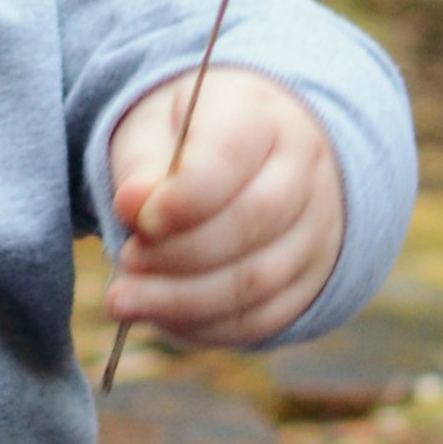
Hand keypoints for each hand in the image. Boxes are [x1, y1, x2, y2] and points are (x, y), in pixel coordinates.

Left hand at [106, 68, 344, 349]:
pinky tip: (161, 316)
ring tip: (126, 298)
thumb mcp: (156, 130)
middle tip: (125, 260)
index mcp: (263, 117)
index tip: (134, 216)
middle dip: (178, 253)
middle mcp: (306, 172)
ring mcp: (317, 230)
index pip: (232, 157)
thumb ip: (142, 164)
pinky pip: (263, 318)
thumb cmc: (189, 142)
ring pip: (260, 280)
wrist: (251, 156)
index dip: (183, 197)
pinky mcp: (310, 281)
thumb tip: (133, 204)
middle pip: (253, 221)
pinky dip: (206, 326)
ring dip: (184, 300)